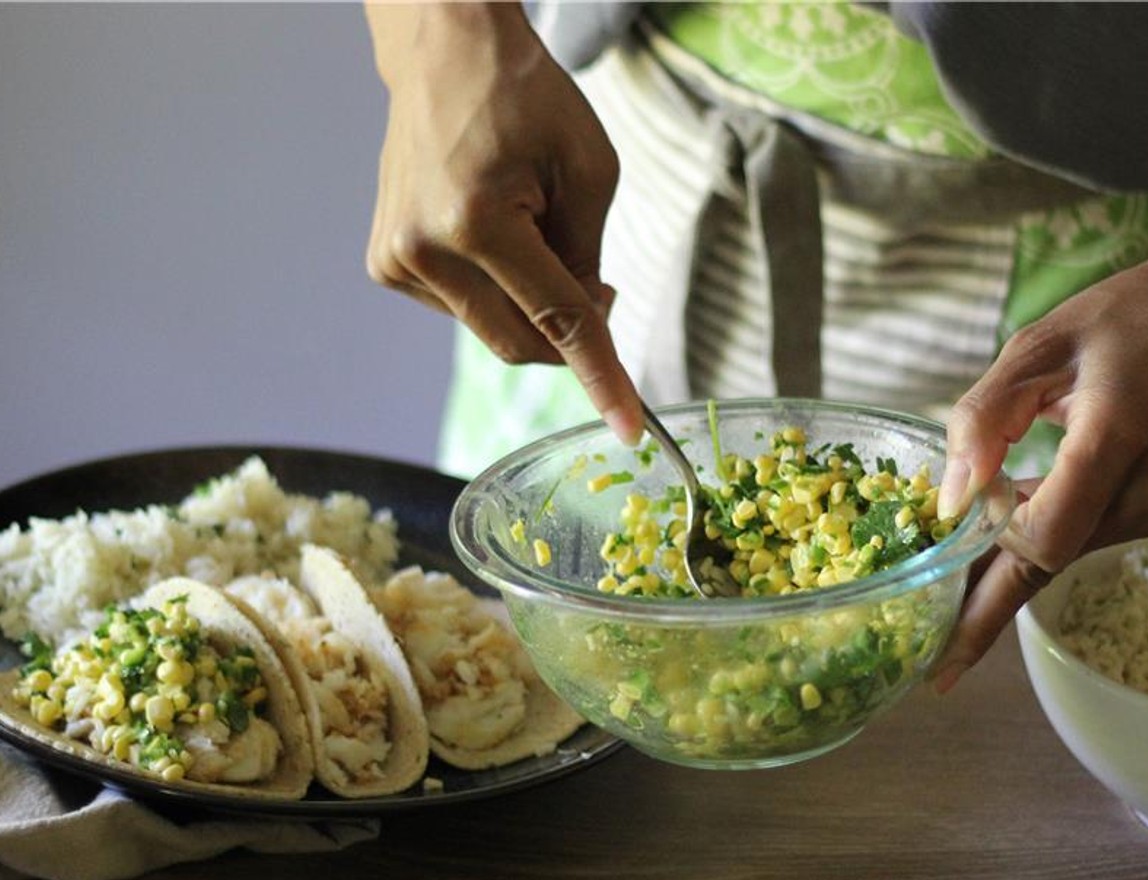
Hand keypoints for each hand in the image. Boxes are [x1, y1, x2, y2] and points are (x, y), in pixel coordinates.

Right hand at [363, 2, 641, 442]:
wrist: (444, 50)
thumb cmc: (525, 97)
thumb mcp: (590, 171)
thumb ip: (589, 260)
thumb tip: (585, 329)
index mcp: (476, 220)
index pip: (557, 319)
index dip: (601, 378)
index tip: (629, 429)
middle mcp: (424, 249)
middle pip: (520, 342)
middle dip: (569, 336)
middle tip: (601, 288)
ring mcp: (396, 260)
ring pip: (493, 329)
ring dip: (530, 302)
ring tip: (530, 225)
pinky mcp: (386, 264)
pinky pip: (464, 310)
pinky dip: (496, 290)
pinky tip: (491, 232)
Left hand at [930, 29, 1147, 691]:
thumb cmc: (1123, 317)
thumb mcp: (1037, 345)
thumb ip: (983, 419)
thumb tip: (949, 500)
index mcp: (1118, 432)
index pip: (1045, 536)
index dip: (987, 595)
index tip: (942, 642)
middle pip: (1050, 559)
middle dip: (985, 596)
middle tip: (927, 646)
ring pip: (1067, 550)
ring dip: (1010, 558)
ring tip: (950, 569)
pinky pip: (1088, 534)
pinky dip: (1043, 532)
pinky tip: (1005, 523)